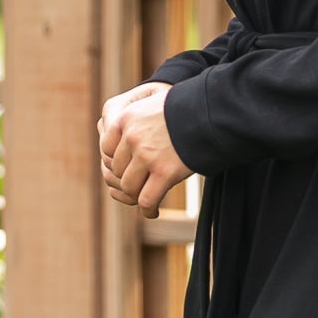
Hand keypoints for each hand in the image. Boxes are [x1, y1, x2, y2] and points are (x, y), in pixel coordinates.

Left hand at [98, 81, 191, 219]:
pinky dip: (148, 209)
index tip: (127, 169)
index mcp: (125, 118)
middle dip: (128, 181)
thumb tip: (117, 133)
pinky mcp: (165, 171)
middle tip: (140, 187)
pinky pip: (146, 199)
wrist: (212, 113)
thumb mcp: (153, 105)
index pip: (106, 149)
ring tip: (147, 201)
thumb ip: (136, 121)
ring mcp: (147, 155)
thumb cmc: (186, 110)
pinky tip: (153, 211)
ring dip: (137, 197)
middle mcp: (132, 136)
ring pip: (129, 187)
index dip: (116, 163)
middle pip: (118, 170)